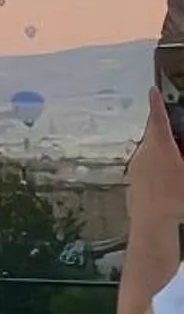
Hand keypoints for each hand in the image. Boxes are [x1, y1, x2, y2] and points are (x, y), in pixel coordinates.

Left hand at [127, 90, 183, 220]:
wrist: (151, 223)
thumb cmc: (175, 197)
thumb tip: (179, 151)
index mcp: (160, 144)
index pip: (158, 117)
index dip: (157, 103)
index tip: (153, 91)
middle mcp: (145, 151)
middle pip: (155, 135)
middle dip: (166, 134)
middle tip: (178, 142)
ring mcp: (137, 165)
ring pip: (150, 151)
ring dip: (162, 152)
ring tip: (177, 168)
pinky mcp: (134, 179)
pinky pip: (146, 165)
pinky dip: (157, 166)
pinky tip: (167, 182)